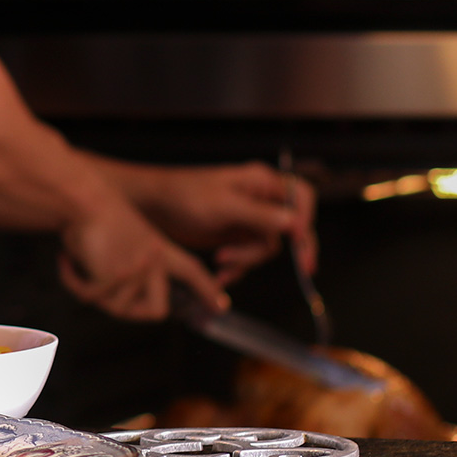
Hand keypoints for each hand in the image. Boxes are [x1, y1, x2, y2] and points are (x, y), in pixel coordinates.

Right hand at [56, 198, 228, 321]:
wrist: (82, 198)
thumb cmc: (94, 211)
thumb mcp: (123, 237)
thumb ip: (130, 263)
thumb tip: (115, 288)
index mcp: (159, 248)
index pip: (192, 272)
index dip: (206, 291)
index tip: (220, 307)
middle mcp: (154, 263)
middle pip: (157, 310)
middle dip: (132, 310)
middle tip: (107, 295)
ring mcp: (136, 272)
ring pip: (116, 308)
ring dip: (92, 290)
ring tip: (78, 265)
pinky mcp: (114, 278)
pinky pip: (90, 297)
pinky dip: (72, 281)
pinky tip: (66, 261)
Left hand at [124, 162, 316, 279]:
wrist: (149, 207)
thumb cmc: (182, 196)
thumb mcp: (222, 206)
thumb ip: (259, 215)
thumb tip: (294, 223)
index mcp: (260, 182)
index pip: (300, 196)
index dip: (306, 218)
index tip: (300, 243)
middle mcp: (259, 199)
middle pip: (288, 228)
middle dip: (278, 248)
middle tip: (303, 270)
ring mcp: (247, 219)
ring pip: (267, 247)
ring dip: (247, 260)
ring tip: (221, 261)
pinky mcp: (233, 236)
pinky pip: (248, 257)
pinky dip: (238, 267)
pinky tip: (221, 275)